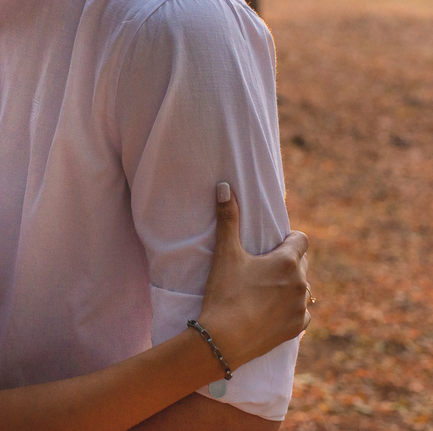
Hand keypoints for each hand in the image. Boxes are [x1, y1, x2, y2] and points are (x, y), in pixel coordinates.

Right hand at [196, 184, 309, 371]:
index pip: (301, 239)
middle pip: (302, 263)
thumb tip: (224, 186)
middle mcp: (301, 283)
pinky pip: (301, 312)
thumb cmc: (225, 293)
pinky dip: (290, 309)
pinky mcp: (297, 328)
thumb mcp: (225, 254)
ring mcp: (301, 307)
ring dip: (289, 286)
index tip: (271, 245)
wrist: (224, 339)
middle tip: (262, 266)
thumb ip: (228, 218)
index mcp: (287, 262)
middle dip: (288, 261)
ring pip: (302, 289)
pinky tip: (271, 310)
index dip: (288, 238)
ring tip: (265, 290)